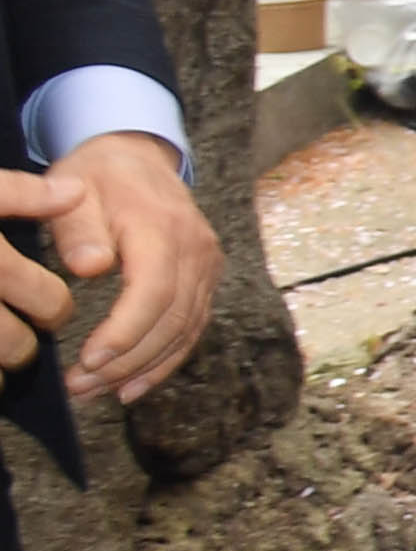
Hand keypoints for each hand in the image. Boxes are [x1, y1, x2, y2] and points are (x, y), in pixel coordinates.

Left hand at [0, 133, 216, 402]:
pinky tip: (133, 386)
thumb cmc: (97, 177)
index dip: (125, 332)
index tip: (88, 360)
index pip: (154, 291)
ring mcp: (207, 266)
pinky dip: (165, 361)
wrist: (136, 157)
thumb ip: (79, 229)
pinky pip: (192, 328)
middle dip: (126, 361)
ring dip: (142, 368)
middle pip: (171, 319)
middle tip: (80, 387)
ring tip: (98, 393)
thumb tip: (90, 267)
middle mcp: (196, 250)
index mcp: (163, 228)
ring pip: (184, 330)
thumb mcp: (74, 190)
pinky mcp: (205, 279)